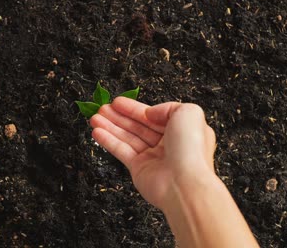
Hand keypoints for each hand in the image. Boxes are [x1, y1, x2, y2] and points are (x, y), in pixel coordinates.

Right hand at [90, 97, 215, 209]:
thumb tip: (150, 113)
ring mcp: (152, 157)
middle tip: (102, 109)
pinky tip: (97, 132)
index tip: (118, 102)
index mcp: (181, 130)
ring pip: (127, 137)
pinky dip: (108, 141)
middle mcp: (167, 144)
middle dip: (118, 116)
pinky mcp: (139, 169)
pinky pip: (121, 151)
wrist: (184, 184)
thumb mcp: (188, 113)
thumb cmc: (191, 149)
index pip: (153, 116)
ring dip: (110, 127)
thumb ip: (167, 107)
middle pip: (137, 126)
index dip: (134, 108)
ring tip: (94, 118)